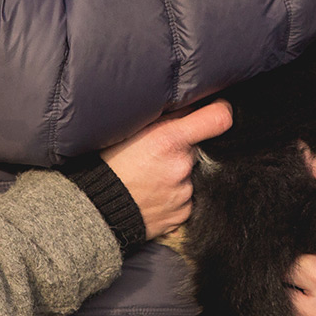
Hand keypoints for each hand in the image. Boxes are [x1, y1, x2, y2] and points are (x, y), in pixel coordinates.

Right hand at [100, 102, 230, 240]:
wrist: (95, 209)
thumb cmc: (108, 165)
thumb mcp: (130, 130)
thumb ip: (165, 116)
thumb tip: (192, 101)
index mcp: (169, 140)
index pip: (218, 118)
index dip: (220, 110)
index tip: (216, 110)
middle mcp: (181, 167)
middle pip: (201, 148)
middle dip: (186, 149)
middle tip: (159, 154)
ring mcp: (184, 194)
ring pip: (192, 175)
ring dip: (179, 174)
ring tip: (151, 176)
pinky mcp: (182, 215)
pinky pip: (186, 198)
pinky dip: (174, 195)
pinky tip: (153, 193)